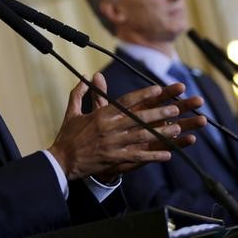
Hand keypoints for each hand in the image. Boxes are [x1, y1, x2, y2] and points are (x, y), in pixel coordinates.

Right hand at [47, 73, 205, 181]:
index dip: (143, 95)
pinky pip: (137, 156)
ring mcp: (112, 144)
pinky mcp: (113, 159)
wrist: (60, 161)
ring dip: (161, 133)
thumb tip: (85, 76)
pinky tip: (167, 154)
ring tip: (177, 128)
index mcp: (100, 115)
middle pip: (138, 118)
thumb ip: (79, 93)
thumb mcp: (72, 112)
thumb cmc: (67, 136)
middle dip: (158, 112)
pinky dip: (153, 156)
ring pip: (141, 136)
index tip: (158, 89)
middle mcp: (108, 128)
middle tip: (176, 108)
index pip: (125, 101)